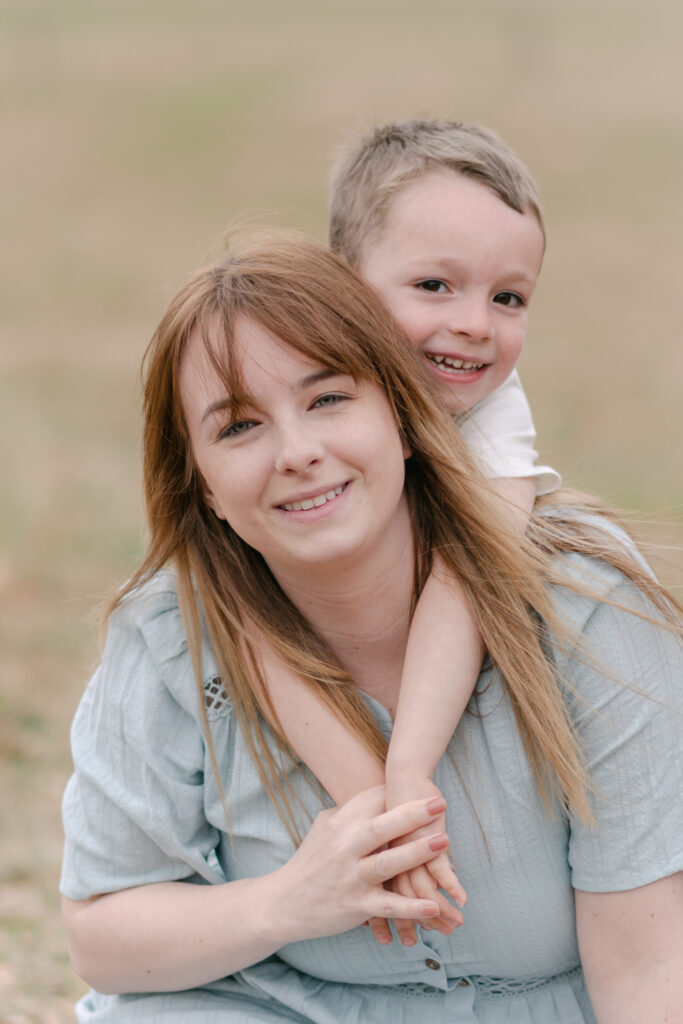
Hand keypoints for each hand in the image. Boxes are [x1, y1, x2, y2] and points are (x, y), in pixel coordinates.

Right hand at [271, 787, 450, 944]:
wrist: (283, 903)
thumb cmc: (311, 861)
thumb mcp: (324, 828)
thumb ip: (350, 811)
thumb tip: (378, 793)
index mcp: (339, 825)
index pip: (371, 802)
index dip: (397, 792)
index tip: (423, 785)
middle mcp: (344, 849)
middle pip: (380, 827)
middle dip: (412, 814)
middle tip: (439, 803)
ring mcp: (350, 878)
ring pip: (387, 863)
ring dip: (417, 852)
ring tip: (444, 842)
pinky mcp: (356, 906)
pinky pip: (387, 906)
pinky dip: (410, 907)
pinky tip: (433, 904)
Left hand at [366, 778, 465, 946]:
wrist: (402, 775)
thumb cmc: (391, 802)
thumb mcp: (377, 832)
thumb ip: (378, 855)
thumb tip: (378, 877)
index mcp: (372, 856)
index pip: (376, 895)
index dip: (384, 920)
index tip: (392, 940)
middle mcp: (387, 857)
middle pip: (398, 899)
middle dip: (411, 923)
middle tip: (421, 942)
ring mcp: (407, 849)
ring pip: (421, 890)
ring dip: (440, 910)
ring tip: (454, 925)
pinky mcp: (424, 838)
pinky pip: (438, 869)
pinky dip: (451, 887)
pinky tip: (462, 900)